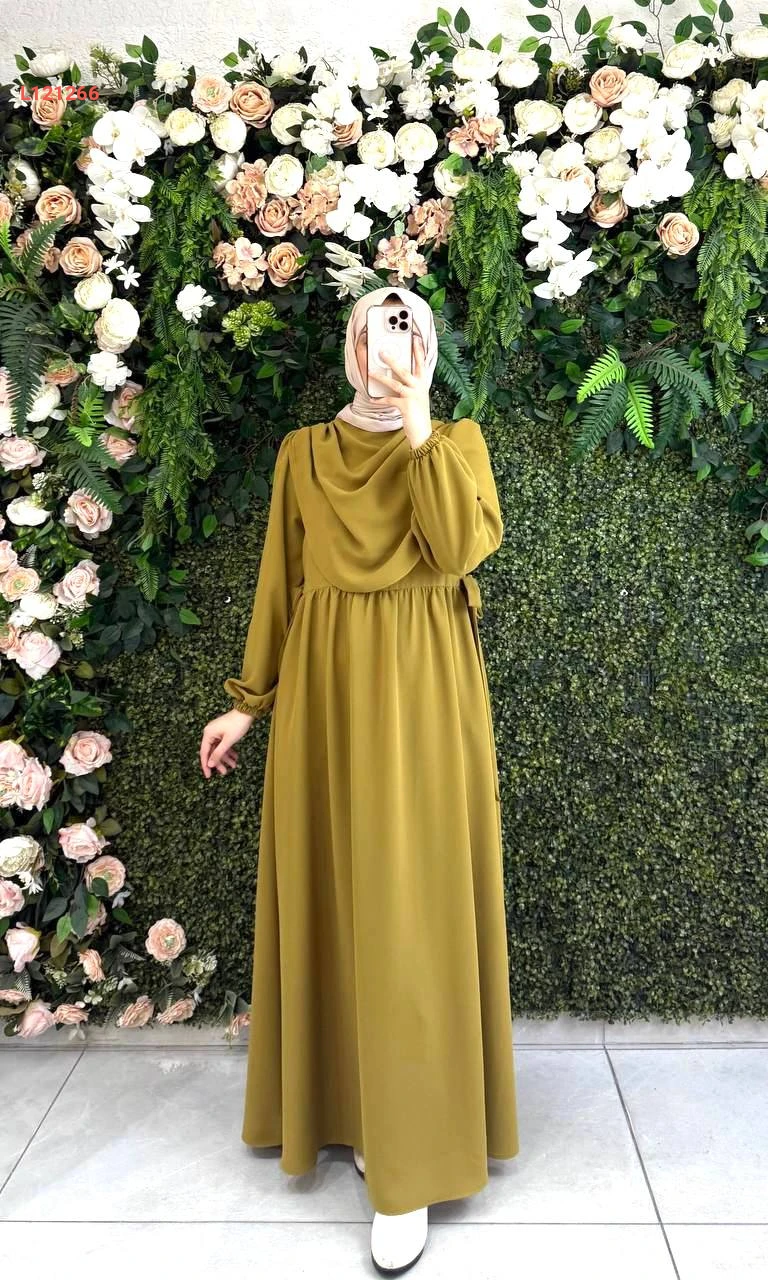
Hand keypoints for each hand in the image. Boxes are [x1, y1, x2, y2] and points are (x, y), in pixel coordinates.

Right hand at [199, 708, 253, 777]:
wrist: (247, 711)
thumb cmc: (237, 725)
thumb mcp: (228, 741)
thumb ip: (218, 753)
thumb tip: (210, 764)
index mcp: (208, 734)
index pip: (204, 753)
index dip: (206, 765)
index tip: (208, 776)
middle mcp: (210, 733)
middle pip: (212, 752)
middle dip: (219, 762)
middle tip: (224, 772)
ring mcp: (216, 732)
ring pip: (218, 749)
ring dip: (225, 758)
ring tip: (234, 766)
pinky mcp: (222, 732)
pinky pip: (223, 744)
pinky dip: (229, 751)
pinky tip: (235, 757)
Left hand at [374, 331, 432, 448]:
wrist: (423, 432)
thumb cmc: (419, 415)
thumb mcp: (418, 397)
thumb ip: (412, 386)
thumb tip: (398, 377)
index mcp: (422, 384)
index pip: (421, 363)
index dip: (418, 350)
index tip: (415, 339)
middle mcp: (419, 388)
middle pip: (405, 370)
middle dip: (393, 360)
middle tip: (383, 352)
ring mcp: (412, 396)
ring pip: (395, 383)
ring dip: (381, 377)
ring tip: (371, 372)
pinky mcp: (405, 405)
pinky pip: (389, 400)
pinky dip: (379, 400)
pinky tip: (372, 399)